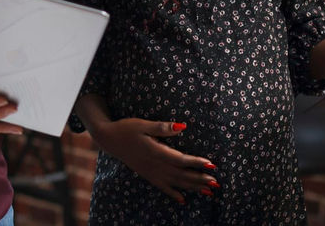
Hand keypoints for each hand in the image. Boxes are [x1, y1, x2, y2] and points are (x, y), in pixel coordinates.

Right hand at [90, 118, 217, 204]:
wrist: (109, 140)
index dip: (196, 162)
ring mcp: (151, 172)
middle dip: (199, 178)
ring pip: (175, 182)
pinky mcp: (147, 175)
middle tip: (215, 183)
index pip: (180, 159)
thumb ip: (162, 127)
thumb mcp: (143, 124)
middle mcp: (155, 165)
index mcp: (155, 151)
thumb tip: (182, 127)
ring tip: (207, 191)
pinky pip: (162, 187)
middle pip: (181, 174)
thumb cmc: (126, 129)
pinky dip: (173, 194)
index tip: (211, 164)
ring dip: (192, 187)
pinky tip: (183, 200)